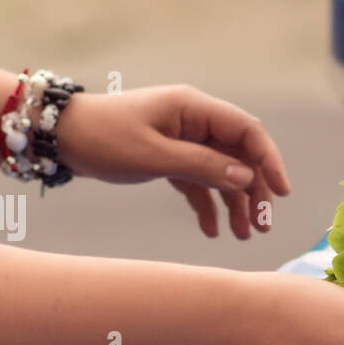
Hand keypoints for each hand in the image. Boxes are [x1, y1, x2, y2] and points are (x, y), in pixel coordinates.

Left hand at [55, 86, 290, 239]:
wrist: (61, 138)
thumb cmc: (104, 138)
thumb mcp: (154, 155)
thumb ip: (201, 166)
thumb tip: (245, 178)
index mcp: (194, 108)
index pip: (247, 131)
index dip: (269, 161)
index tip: (281, 193)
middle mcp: (194, 122)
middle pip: (239, 156)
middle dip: (254, 192)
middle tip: (262, 226)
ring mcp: (184, 140)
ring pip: (222, 173)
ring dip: (234, 204)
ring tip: (242, 236)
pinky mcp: (171, 158)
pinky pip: (200, 183)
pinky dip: (208, 206)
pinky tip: (212, 231)